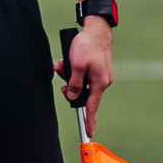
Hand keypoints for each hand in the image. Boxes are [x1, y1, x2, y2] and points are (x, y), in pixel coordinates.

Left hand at [60, 17, 112, 136]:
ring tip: (61, 63)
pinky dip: (72, 69)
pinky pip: (81, 74)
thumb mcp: (76, 66)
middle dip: (68, 85)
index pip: (92, 107)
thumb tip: (72, 97)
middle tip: (61, 72)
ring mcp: (100, 75)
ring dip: (68, 74)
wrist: (96, 29)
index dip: (89, 120)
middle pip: (81, 92)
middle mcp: (102, 81)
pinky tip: (65, 61)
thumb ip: (74, 84)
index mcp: (99, 83)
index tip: (88, 133)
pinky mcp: (96, 69)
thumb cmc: (87, 46)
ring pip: (79, 82)